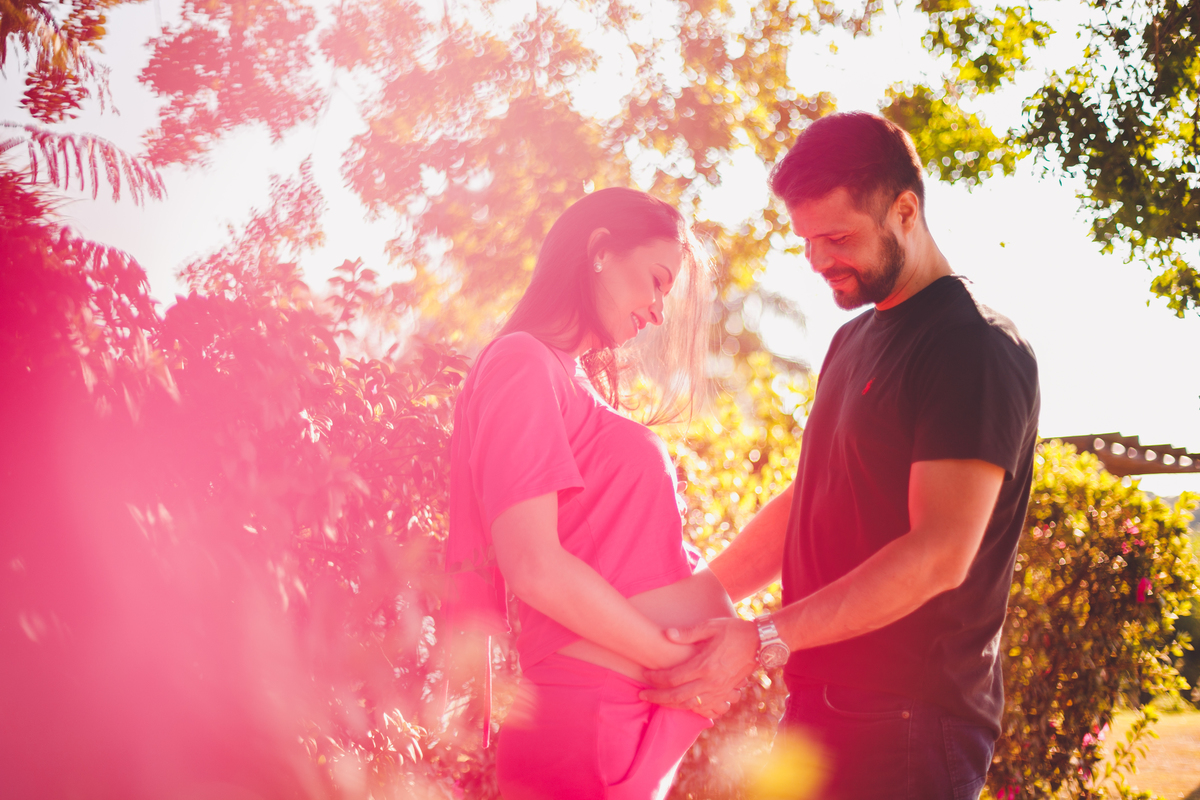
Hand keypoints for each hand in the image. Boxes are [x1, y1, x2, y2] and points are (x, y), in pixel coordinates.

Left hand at [639, 618, 758, 717]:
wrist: (759, 643)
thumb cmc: (734, 631)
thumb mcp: (711, 625)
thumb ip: (688, 633)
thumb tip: (666, 634)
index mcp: (704, 664)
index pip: (673, 677)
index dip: (656, 678)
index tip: (645, 674)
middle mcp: (710, 681)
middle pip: (677, 696)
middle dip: (657, 697)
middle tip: (642, 695)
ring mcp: (719, 690)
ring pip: (690, 705)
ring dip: (671, 705)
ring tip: (658, 701)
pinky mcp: (726, 693)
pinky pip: (706, 707)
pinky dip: (692, 709)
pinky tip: (683, 706)